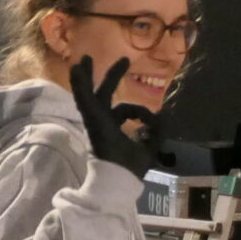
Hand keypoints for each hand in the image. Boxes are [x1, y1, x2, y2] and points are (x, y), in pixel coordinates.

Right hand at [69, 56, 159, 183]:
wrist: (118, 181)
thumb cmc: (131, 169)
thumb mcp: (150, 146)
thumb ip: (157, 131)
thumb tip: (163, 114)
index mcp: (114, 128)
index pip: (126, 110)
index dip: (142, 112)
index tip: (152, 119)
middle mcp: (103, 123)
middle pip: (105, 95)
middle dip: (114, 76)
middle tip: (125, 58)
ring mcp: (95, 121)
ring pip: (89, 95)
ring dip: (86, 77)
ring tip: (84, 59)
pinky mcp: (92, 120)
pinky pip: (84, 100)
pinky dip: (80, 85)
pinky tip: (76, 69)